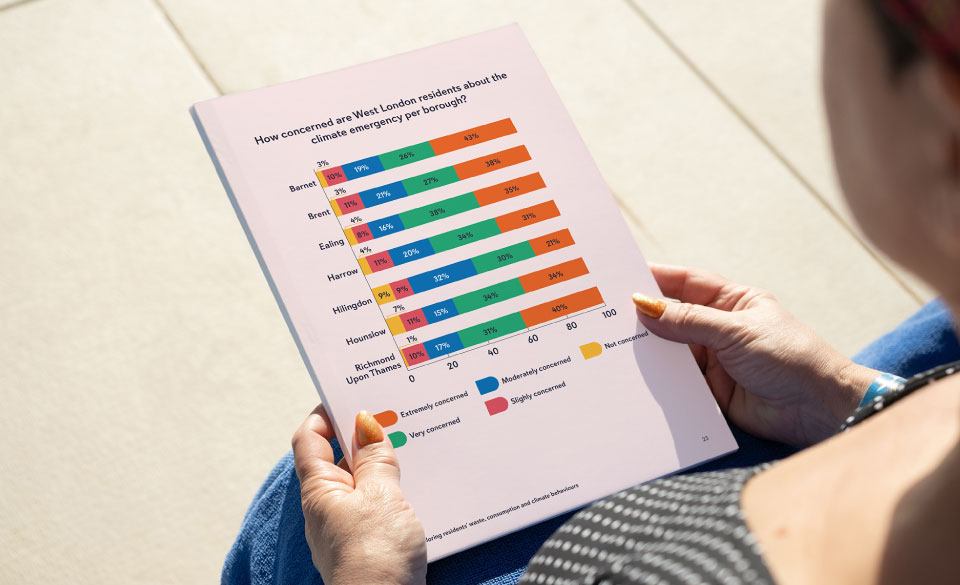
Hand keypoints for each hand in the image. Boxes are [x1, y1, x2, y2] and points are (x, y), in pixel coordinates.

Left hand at [292, 406, 426, 584]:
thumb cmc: (375, 556)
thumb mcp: (381, 496)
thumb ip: (375, 459)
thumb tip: (366, 424)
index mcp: (319, 489)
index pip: (308, 438)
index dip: (325, 413)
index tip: (349, 393)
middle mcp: (327, 506)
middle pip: (338, 457)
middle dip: (362, 435)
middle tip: (391, 414)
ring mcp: (346, 525)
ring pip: (361, 481)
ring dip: (382, 463)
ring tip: (410, 445)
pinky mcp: (368, 542)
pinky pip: (376, 504)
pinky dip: (392, 489)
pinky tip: (416, 485)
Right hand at [633, 264, 878, 445]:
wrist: (817, 410)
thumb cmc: (791, 358)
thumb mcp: (736, 331)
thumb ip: (688, 320)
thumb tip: (644, 306)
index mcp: (732, 302)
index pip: (686, 283)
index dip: (655, 278)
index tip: (622, 276)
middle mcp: (718, 329)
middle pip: (672, 317)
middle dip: (644, 316)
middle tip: (607, 314)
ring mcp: (713, 361)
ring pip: (670, 351)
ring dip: (648, 350)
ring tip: (614, 346)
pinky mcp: (708, 391)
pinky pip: (676, 382)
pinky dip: (658, 381)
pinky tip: (637, 378)